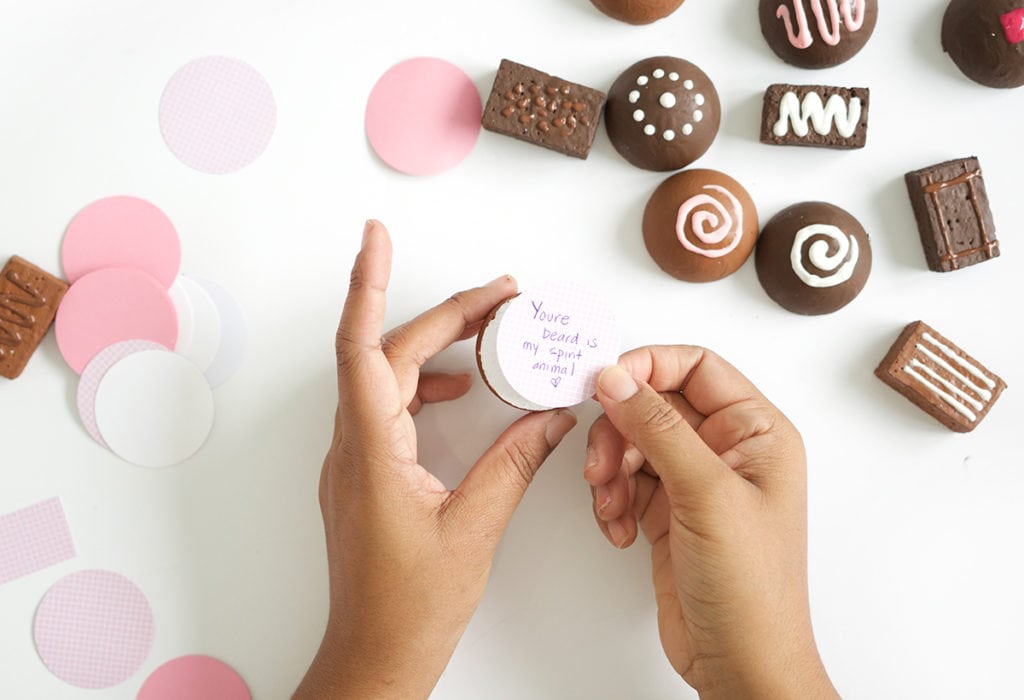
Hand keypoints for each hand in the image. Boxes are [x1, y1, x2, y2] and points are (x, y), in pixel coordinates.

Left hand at [295, 221, 576, 697]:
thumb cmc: (410, 607)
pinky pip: (392, 408)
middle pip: (390, 352)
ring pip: (388, 377)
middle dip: (445, 314)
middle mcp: (354, 445)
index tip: (375, 236)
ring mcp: (356, 459)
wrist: (374, 656)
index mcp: (372, 450)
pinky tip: (463, 390)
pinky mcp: (366, 474)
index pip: (363, 346)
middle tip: (499, 293)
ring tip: (489, 329)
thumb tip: (552, 415)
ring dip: (437, 347)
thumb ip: (515, 462)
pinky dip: (428, 387)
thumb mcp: (475, 528)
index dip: (368, 283)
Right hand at [584, 346, 837, 698]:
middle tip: (604, 463)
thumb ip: (658, 428)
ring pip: (633, 443)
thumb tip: (617, 378)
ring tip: (611, 502)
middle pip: (654, 404)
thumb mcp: (706, 494)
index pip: (696, 367)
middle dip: (620, 431)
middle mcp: (727, 451)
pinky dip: (610, 499)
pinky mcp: (668, 513)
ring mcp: (695, 483)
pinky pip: (625, 482)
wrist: (740, 663)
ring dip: (610, 469)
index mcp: (757, 432)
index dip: (647, 367)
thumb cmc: (753, 589)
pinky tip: (617, 526)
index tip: (606, 383)